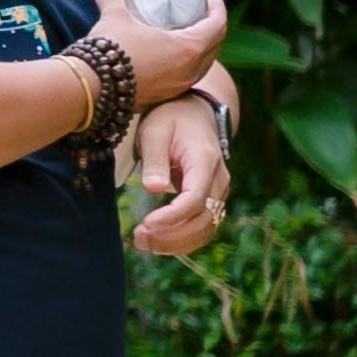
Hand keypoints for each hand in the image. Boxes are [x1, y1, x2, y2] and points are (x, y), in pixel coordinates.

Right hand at [80, 0, 234, 107]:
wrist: (92, 89)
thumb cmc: (111, 51)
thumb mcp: (114, 17)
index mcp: (188, 49)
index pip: (217, 26)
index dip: (218, 9)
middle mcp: (189, 70)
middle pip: (214, 46)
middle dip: (213, 29)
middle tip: (203, 15)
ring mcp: (177, 87)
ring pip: (201, 65)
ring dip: (201, 49)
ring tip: (189, 37)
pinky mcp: (164, 97)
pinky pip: (185, 79)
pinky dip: (186, 66)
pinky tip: (171, 60)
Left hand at [130, 88, 233, 254]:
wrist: (196, 113)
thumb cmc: (171, 120)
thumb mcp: (156, 132)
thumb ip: (155, 160)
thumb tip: (153, 187)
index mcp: (205, 162)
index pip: (195, 199)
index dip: (172, 216)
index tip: (146, 223)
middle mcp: (218, 180)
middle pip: (202, 220)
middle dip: (170, 235)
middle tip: (138, 237)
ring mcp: (218, 192)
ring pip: (204, 229)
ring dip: (175, 243)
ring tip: (141, 243)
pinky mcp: (210, 200)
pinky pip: (202, 227)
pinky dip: (181, 240)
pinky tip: (156, 242)